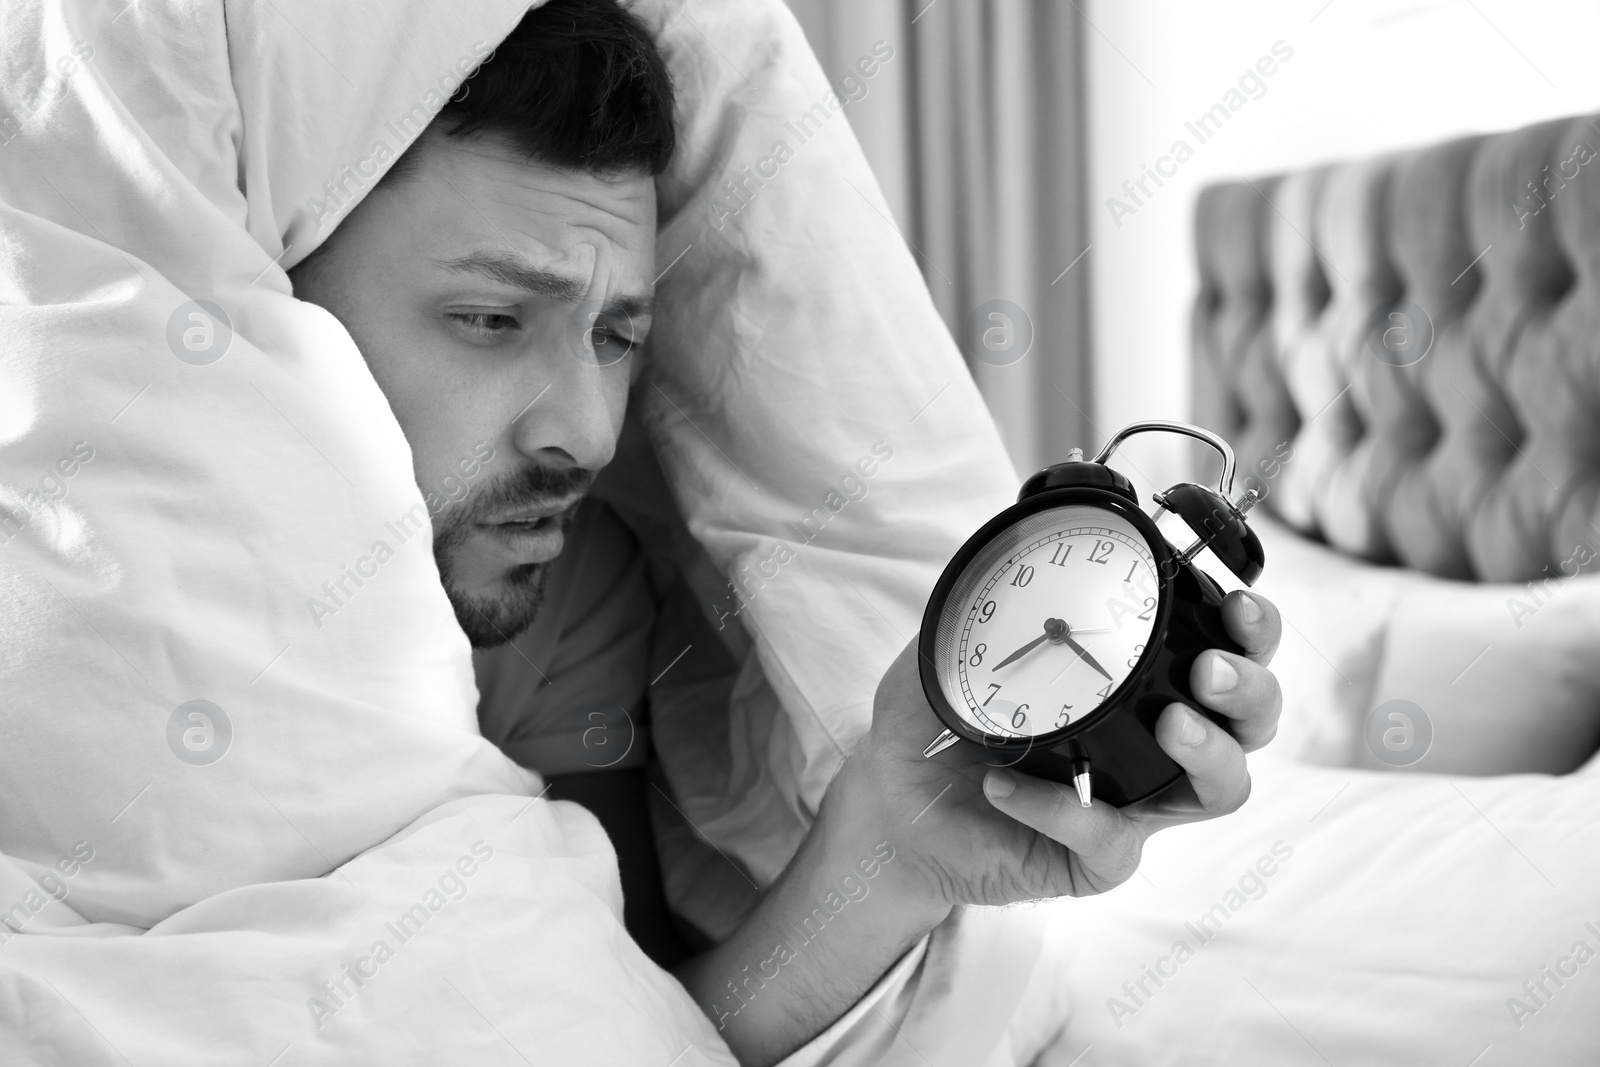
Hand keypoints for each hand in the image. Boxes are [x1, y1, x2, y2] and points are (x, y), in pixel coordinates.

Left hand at [829, 589, 1281, 906]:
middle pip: (1252, 719)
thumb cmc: (937, 719)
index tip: (1239, 606)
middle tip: (1209, 671)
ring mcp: (1134, 803)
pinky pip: (1107, 838)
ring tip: (1172, 724)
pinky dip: (1060, 810)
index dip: (1253, 629)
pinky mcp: (1098, 859)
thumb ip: (983, 601)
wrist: (889, 801)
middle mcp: (1154, 740)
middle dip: (1250, 689)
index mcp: (1139, 677)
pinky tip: (1003, 786)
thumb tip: (1005, 548)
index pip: (1228, 647)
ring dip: (1210, 752)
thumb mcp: (952, 646)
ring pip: (1221, 789)